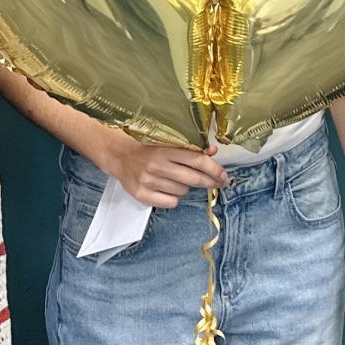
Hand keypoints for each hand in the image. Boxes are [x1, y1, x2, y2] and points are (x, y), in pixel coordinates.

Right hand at [92, 133, 228, 209]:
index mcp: (165, 149)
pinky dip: (174, 198)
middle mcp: (157, 165)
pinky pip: (170, 202)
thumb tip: (213, 150)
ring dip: (186, 187)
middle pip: (193, 178)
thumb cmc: (147, 148)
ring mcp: (149, 181)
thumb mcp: (168, 142)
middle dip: (210, 182)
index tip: (224, 176)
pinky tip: (168, 189)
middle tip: (219, 183)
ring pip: (182, 191)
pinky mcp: (142, 194)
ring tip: (177, 179)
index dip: (214, 169)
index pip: (197, 160)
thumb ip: (191, 147)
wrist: (120, 155)